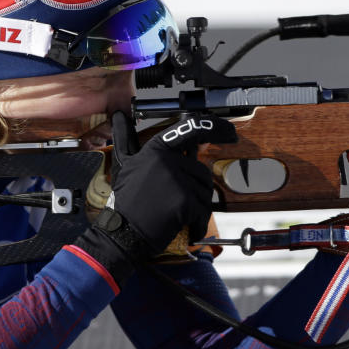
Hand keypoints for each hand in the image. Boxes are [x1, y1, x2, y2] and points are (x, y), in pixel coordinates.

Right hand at [73, 112, 236, 283]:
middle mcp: (168, 161)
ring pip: (205, 193)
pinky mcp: (185, 202)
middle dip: (195, 191)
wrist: (122, 233)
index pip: (192, 131)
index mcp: (156, 149)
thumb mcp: (124, 164)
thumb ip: (126, 138)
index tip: (229, 133)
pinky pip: (203, 212)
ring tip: (177, 215)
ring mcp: (178, 181)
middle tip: (177, 204)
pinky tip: (185, 227)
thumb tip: (119, 115)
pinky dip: (198, 224)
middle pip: (202, 172)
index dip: (215, 129)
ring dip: (197, 208)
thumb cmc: (126, 202)